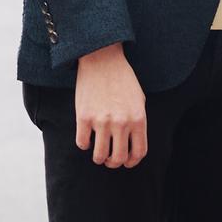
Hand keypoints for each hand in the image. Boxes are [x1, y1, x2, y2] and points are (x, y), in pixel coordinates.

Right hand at [74, 43, 146, 167]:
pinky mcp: (83, 117)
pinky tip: (86, 137)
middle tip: (109, 159)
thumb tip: (132, 146)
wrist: (102, 58)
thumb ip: (137, 122)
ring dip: (98, 158)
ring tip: (98, 152)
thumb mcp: (139, 99)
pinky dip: (84, 144)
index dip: (132, 162)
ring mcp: (102, 121)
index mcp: (138, 119)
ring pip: (99, 156)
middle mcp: (121, 122)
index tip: (126, 161)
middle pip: (118, 158)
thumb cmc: (122, 79)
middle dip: (113, 163)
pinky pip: (82, 143)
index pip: (138, 153)